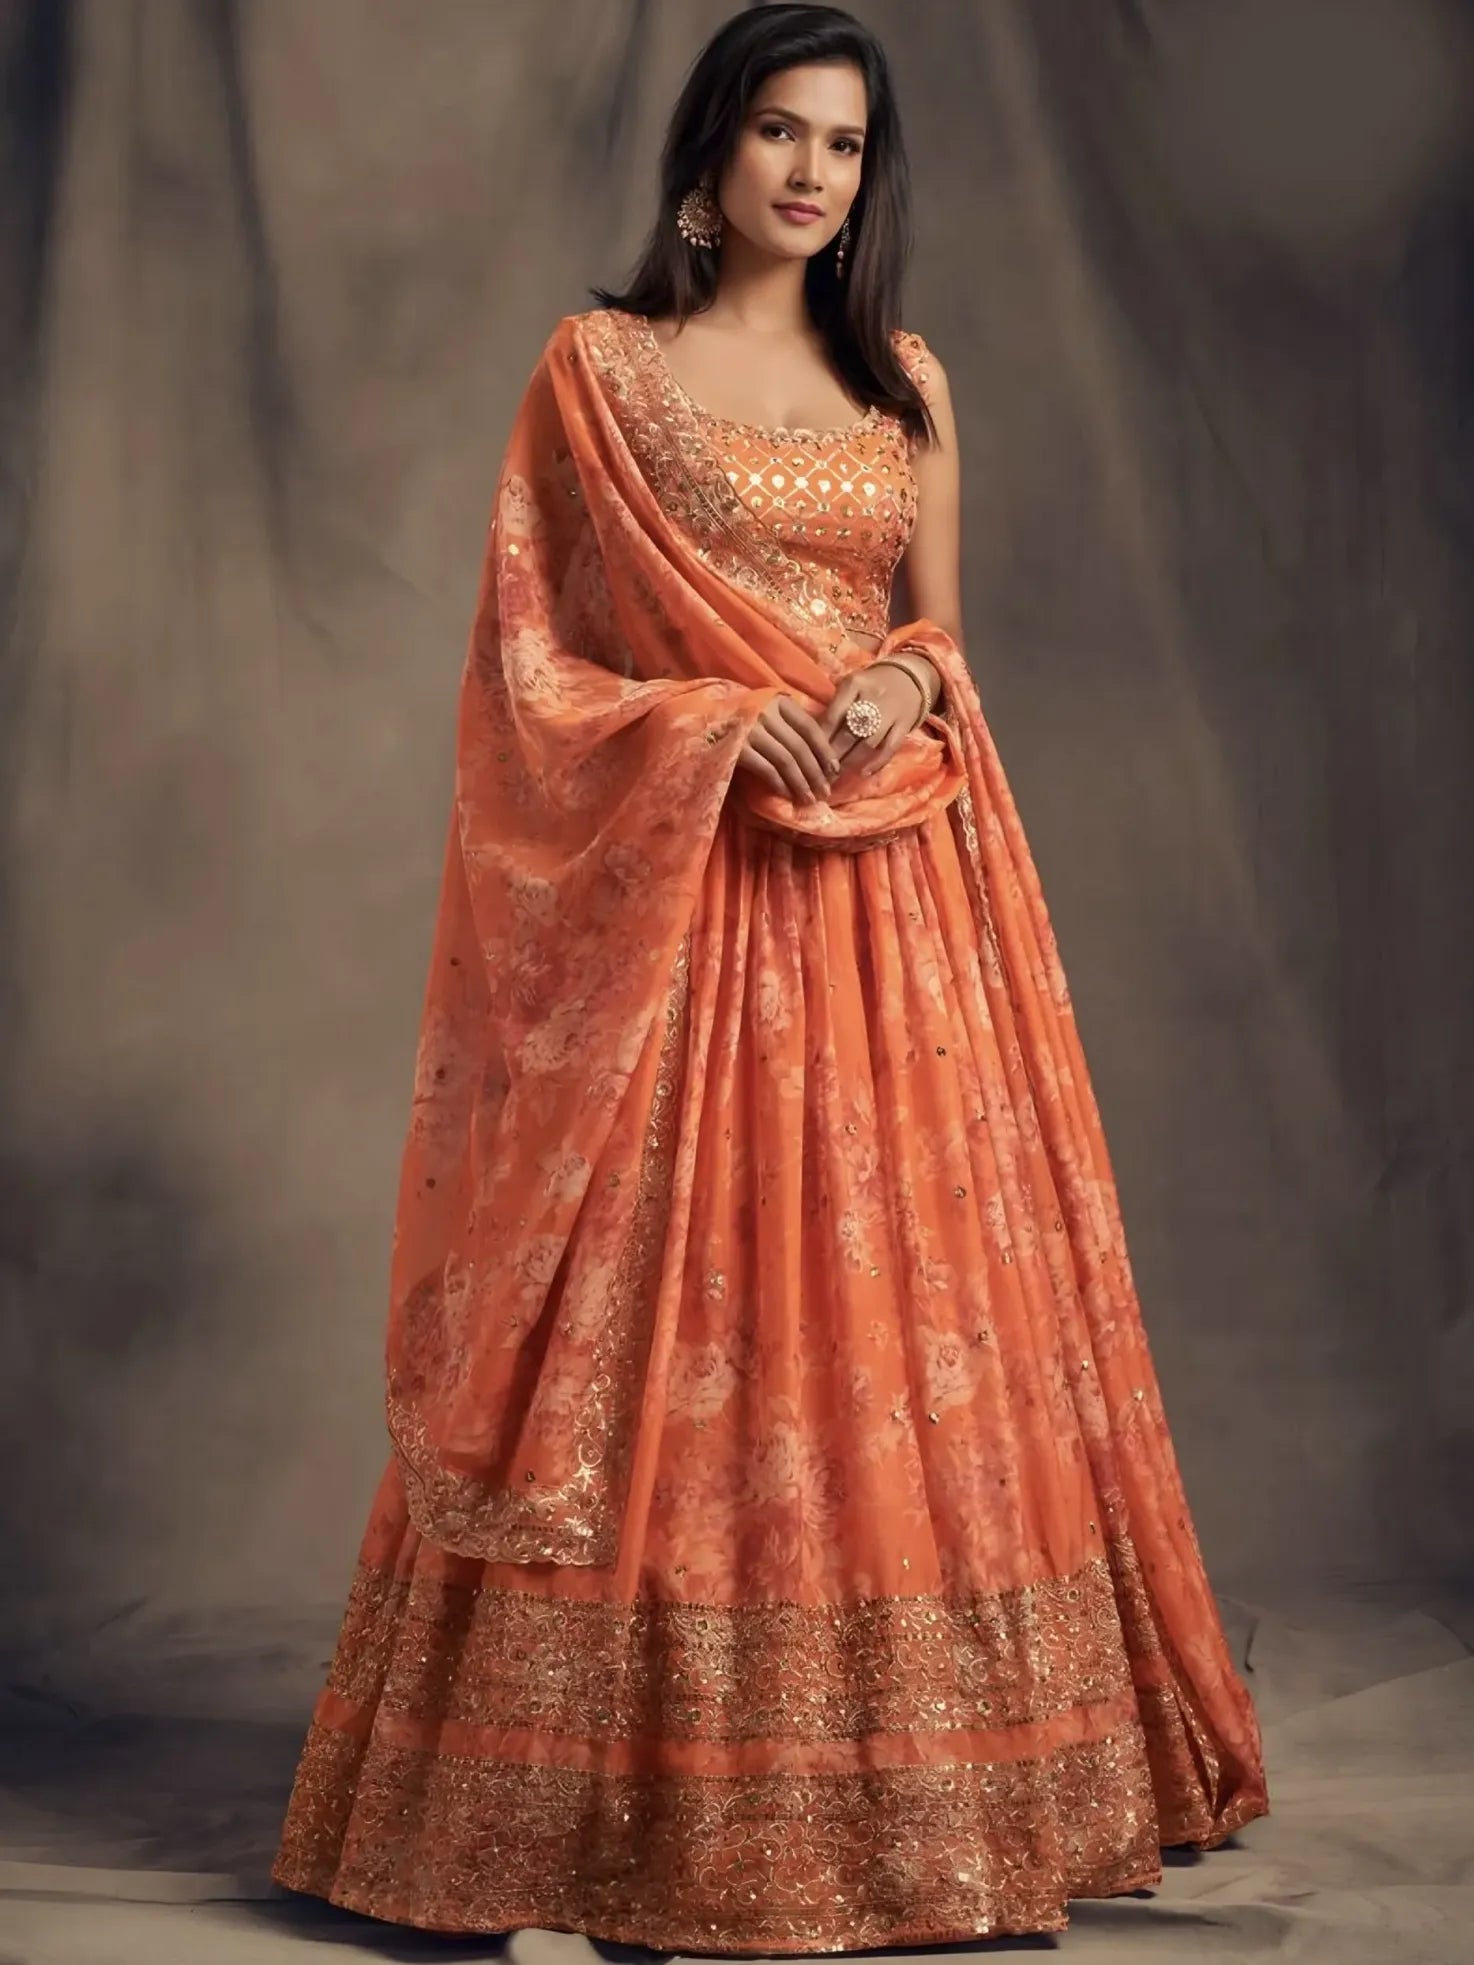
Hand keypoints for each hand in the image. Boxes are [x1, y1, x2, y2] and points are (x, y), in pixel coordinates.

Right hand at [732, 696, 841, 803]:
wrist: (697, 718)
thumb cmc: (738, 716)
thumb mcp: (766, 709)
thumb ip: (788, 722)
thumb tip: (821, 752)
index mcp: (778, 701)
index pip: (810, 727)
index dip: (825, 751)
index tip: (835, 771)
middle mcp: (765, 712)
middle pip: (800, 747)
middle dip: (816, 773)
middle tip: (825, 792)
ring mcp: (750, 730)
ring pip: (786, 761)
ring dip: (800, 783)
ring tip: (809, 799)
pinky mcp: (736, 748)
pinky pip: (766, 769)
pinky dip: (779, 784)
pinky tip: (786, 794)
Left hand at [818, 659, 931, 779]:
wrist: (911, 676)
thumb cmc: (872, 685)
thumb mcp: (850, 686)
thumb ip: (834, 707)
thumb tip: (812, 737)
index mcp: (853, 684)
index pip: (832, 716)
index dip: (819, 740)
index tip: (808, 757)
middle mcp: (872, 697)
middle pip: (848, 733)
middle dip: (832, 756)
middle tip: (819, 773)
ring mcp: (891, 712)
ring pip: (867, 743)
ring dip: (849, 762)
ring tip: (835, 777)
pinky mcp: (905, 724)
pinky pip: (890, 747)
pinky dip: (877, 762)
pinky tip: (863, 773)